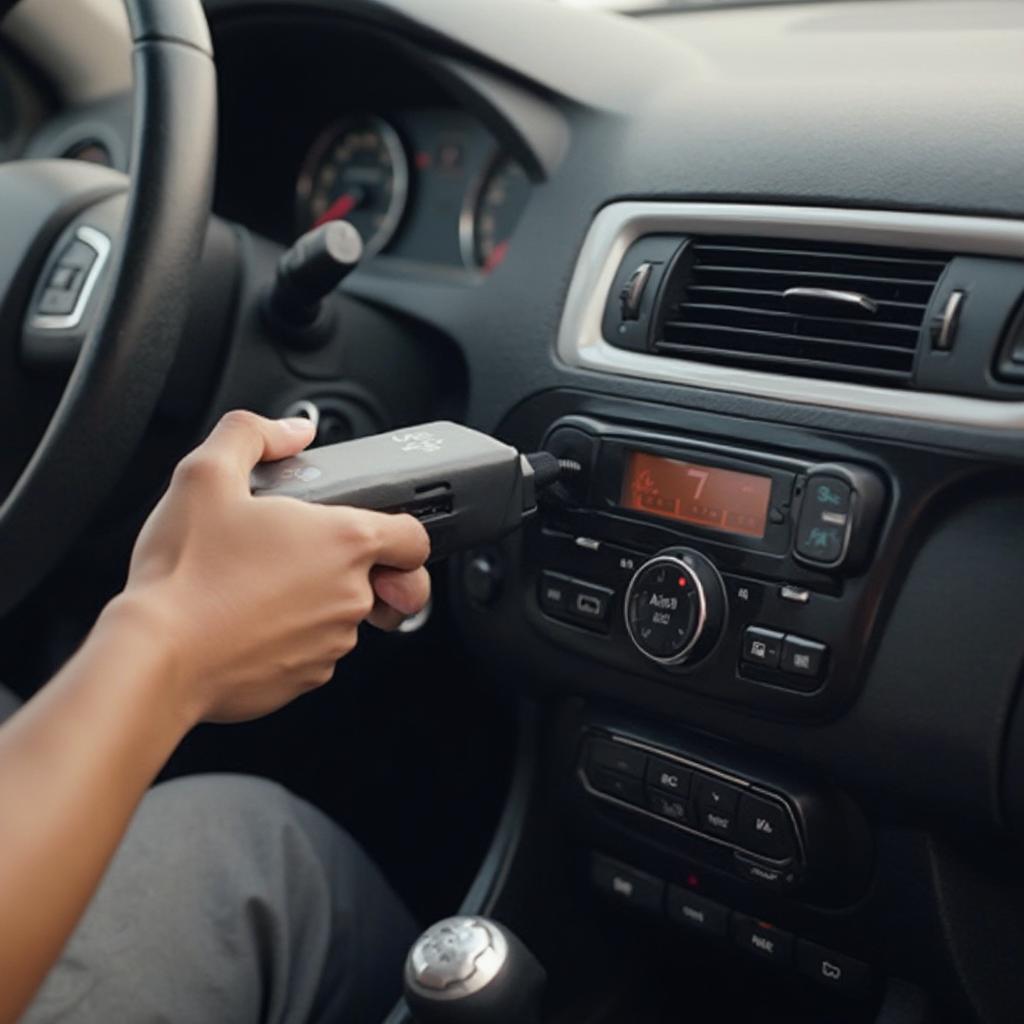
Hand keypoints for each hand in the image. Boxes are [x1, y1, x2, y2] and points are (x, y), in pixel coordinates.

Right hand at [105, 410, 430, 724]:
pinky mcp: (305, 678)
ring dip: (316, 601)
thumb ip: (253, 435)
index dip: (400, 529)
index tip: (374, 529)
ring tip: (259, 586)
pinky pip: (314, 652)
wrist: (155, 658)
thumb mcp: (206, 474)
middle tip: (306, 557)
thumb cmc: (185, 572)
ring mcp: (331, 643)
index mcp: (344, 542)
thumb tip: (292, 430)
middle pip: (381, 579)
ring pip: (344, 617)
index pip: (414, 536)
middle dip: (352, 566)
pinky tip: (247, 621)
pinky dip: (290, 638)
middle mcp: (350, 596)